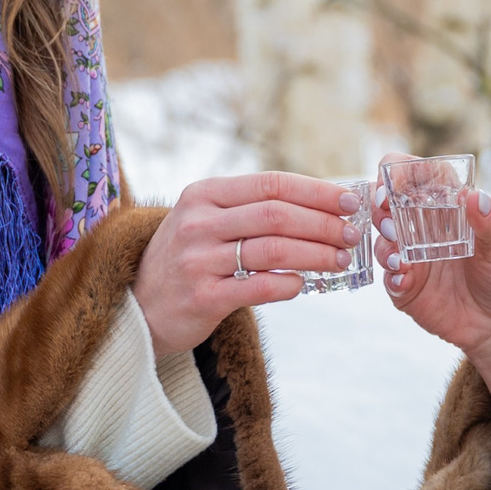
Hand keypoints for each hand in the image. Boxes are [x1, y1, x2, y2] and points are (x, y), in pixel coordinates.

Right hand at [133, 173, 358, 354]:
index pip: (271, 183)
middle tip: (352, 234)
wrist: (138, 306)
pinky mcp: (202, 297)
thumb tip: (322, 207)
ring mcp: (198, 260)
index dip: (317, 191)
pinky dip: (289, 284)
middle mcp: (198, 223)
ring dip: (316, 254)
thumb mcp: (206, 221)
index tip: (349, 201)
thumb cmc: (187, 259)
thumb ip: (252, 210)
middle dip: (324, 224)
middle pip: (277, 215)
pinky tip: (304, 284)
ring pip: (274, 250)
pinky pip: (259, 287)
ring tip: (340, 260)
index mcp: (204, 194)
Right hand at [377, 167, 490, 434]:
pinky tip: (403, 279)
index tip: (393, 181)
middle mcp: (423, 229)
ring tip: (399, 251)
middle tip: (387, 215)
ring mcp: (412, 259)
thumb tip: (476, 196)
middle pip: (387, 205)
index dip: (400, 172)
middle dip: (380, 205)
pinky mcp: (406, 289)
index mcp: (447, 209)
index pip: (416, 177)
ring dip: (384, 241)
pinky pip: (389, 279)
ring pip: (383, 240)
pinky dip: (392, 276)